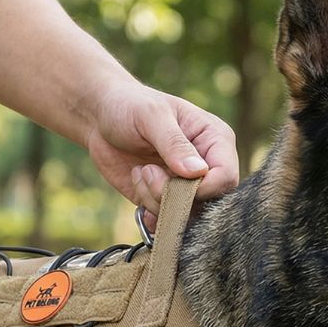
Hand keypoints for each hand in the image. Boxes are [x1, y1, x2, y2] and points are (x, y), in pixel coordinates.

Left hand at [86, 83, 238, 227]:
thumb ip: (174, 143)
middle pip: (209, 202)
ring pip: (186, 215)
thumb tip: (198, 171)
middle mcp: (206, 166)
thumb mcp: (152, 116)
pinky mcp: (166, 199)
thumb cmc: (130, 106)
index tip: (174, 178)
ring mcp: (186, 185)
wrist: (101, 119)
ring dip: (156, 201)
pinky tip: (138, 191)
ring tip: (139, 173)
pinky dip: (150, 215)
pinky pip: (167, 221)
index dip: (203, 187)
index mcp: (215, 140)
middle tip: (147, 172)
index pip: (226, 177)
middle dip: (174, 195)